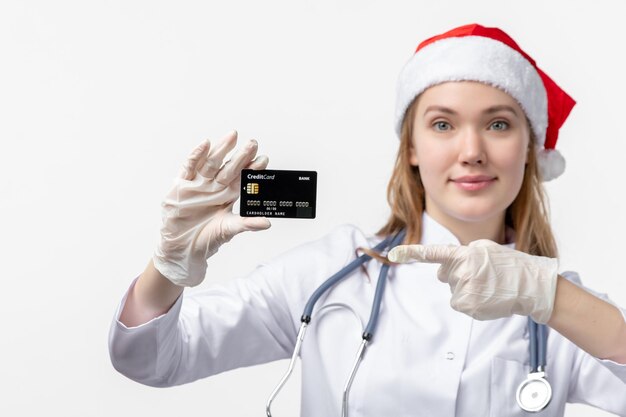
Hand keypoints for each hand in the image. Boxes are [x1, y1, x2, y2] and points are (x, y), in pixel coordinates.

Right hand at [153, 131, 270, 286]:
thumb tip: (267, 223)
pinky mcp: (182, 185)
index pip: (242, 179)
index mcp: (227, 195)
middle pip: (229, 167)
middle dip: (241, 156)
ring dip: (222, 149)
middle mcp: (214, 187)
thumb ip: (247, 224)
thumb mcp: (228, 230)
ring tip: (233, 136)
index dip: (252, 169)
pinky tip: (206, 144)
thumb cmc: (206, 239)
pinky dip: (196, 155)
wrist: (182, 249)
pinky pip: (189, 167)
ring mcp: (198, 184)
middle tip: (253, 144)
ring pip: (212, 162)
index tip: (264, 159)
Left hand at [387, 240, 558, 322]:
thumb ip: (461, 253)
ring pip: (453, 290)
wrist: (528, 286)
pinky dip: (470, 302)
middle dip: (454, 274)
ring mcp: (463, 291)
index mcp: (463, 255)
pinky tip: (487, 297)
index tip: (394, 254)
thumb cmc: (507, 264)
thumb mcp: (484, 248)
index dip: (411, 253)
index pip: (432, 253)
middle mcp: (460, 272)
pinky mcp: (467, 307)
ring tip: (488, 286)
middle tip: (479, 274)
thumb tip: (445, 266)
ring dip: (465, 288)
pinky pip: (459, 303)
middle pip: (443, 274)